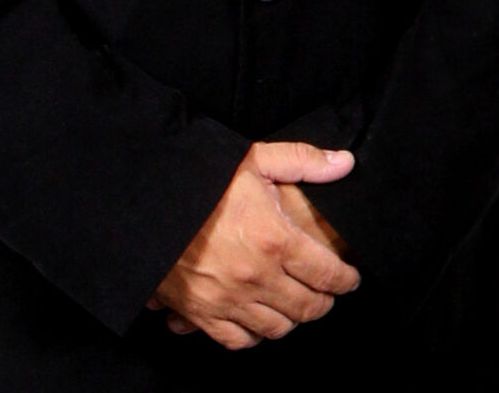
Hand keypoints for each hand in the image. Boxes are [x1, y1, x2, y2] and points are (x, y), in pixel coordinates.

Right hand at [150, 142, 360, 349]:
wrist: (148, 207)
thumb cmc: (202, 183)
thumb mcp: (256, 159)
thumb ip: (304, 161)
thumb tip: (344, 163)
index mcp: (276, 241)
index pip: (327, 273)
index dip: (346, 280)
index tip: (351, 279)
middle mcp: (256, 277)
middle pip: (307, 307)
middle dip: (324, 302)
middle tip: (328, 294)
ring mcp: (227, 300)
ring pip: (276, 328)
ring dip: (292, 320)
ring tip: (296, 306)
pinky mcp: (200, 313)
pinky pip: (236, 340)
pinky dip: (253, 336)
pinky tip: (259, 322)